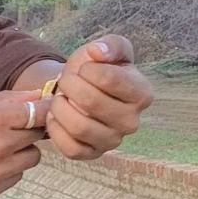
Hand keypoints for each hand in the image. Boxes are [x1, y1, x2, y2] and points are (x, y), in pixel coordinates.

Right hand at [0, 92, 46, 198]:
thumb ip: (6, 101)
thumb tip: (38, 95)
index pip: (41, 112)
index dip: (45, 111)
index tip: (41, 112)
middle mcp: (2, 144)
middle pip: (38, 135)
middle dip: (29, 131)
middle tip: (9, 131)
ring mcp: (0, 170)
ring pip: (32, 158)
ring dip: (21, 152)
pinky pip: (16, 176)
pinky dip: (9, 170)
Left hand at [44, 36, 152, 160]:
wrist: (82, 90)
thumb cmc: (97, 68)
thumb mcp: (108, 49)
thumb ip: (110, 44)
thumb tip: (98, 52)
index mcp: (142, 94)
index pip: (110, 79)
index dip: (88, 69)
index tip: (83, 68)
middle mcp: (132, 122)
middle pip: (91, 102)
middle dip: (70, 85)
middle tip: (66, 80)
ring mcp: (112, 141)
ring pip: (79, 127)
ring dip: (60, 107)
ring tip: (60, 97)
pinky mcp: (92, 154)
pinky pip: (70, 148)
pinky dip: (56, 129)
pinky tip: (56, 115)